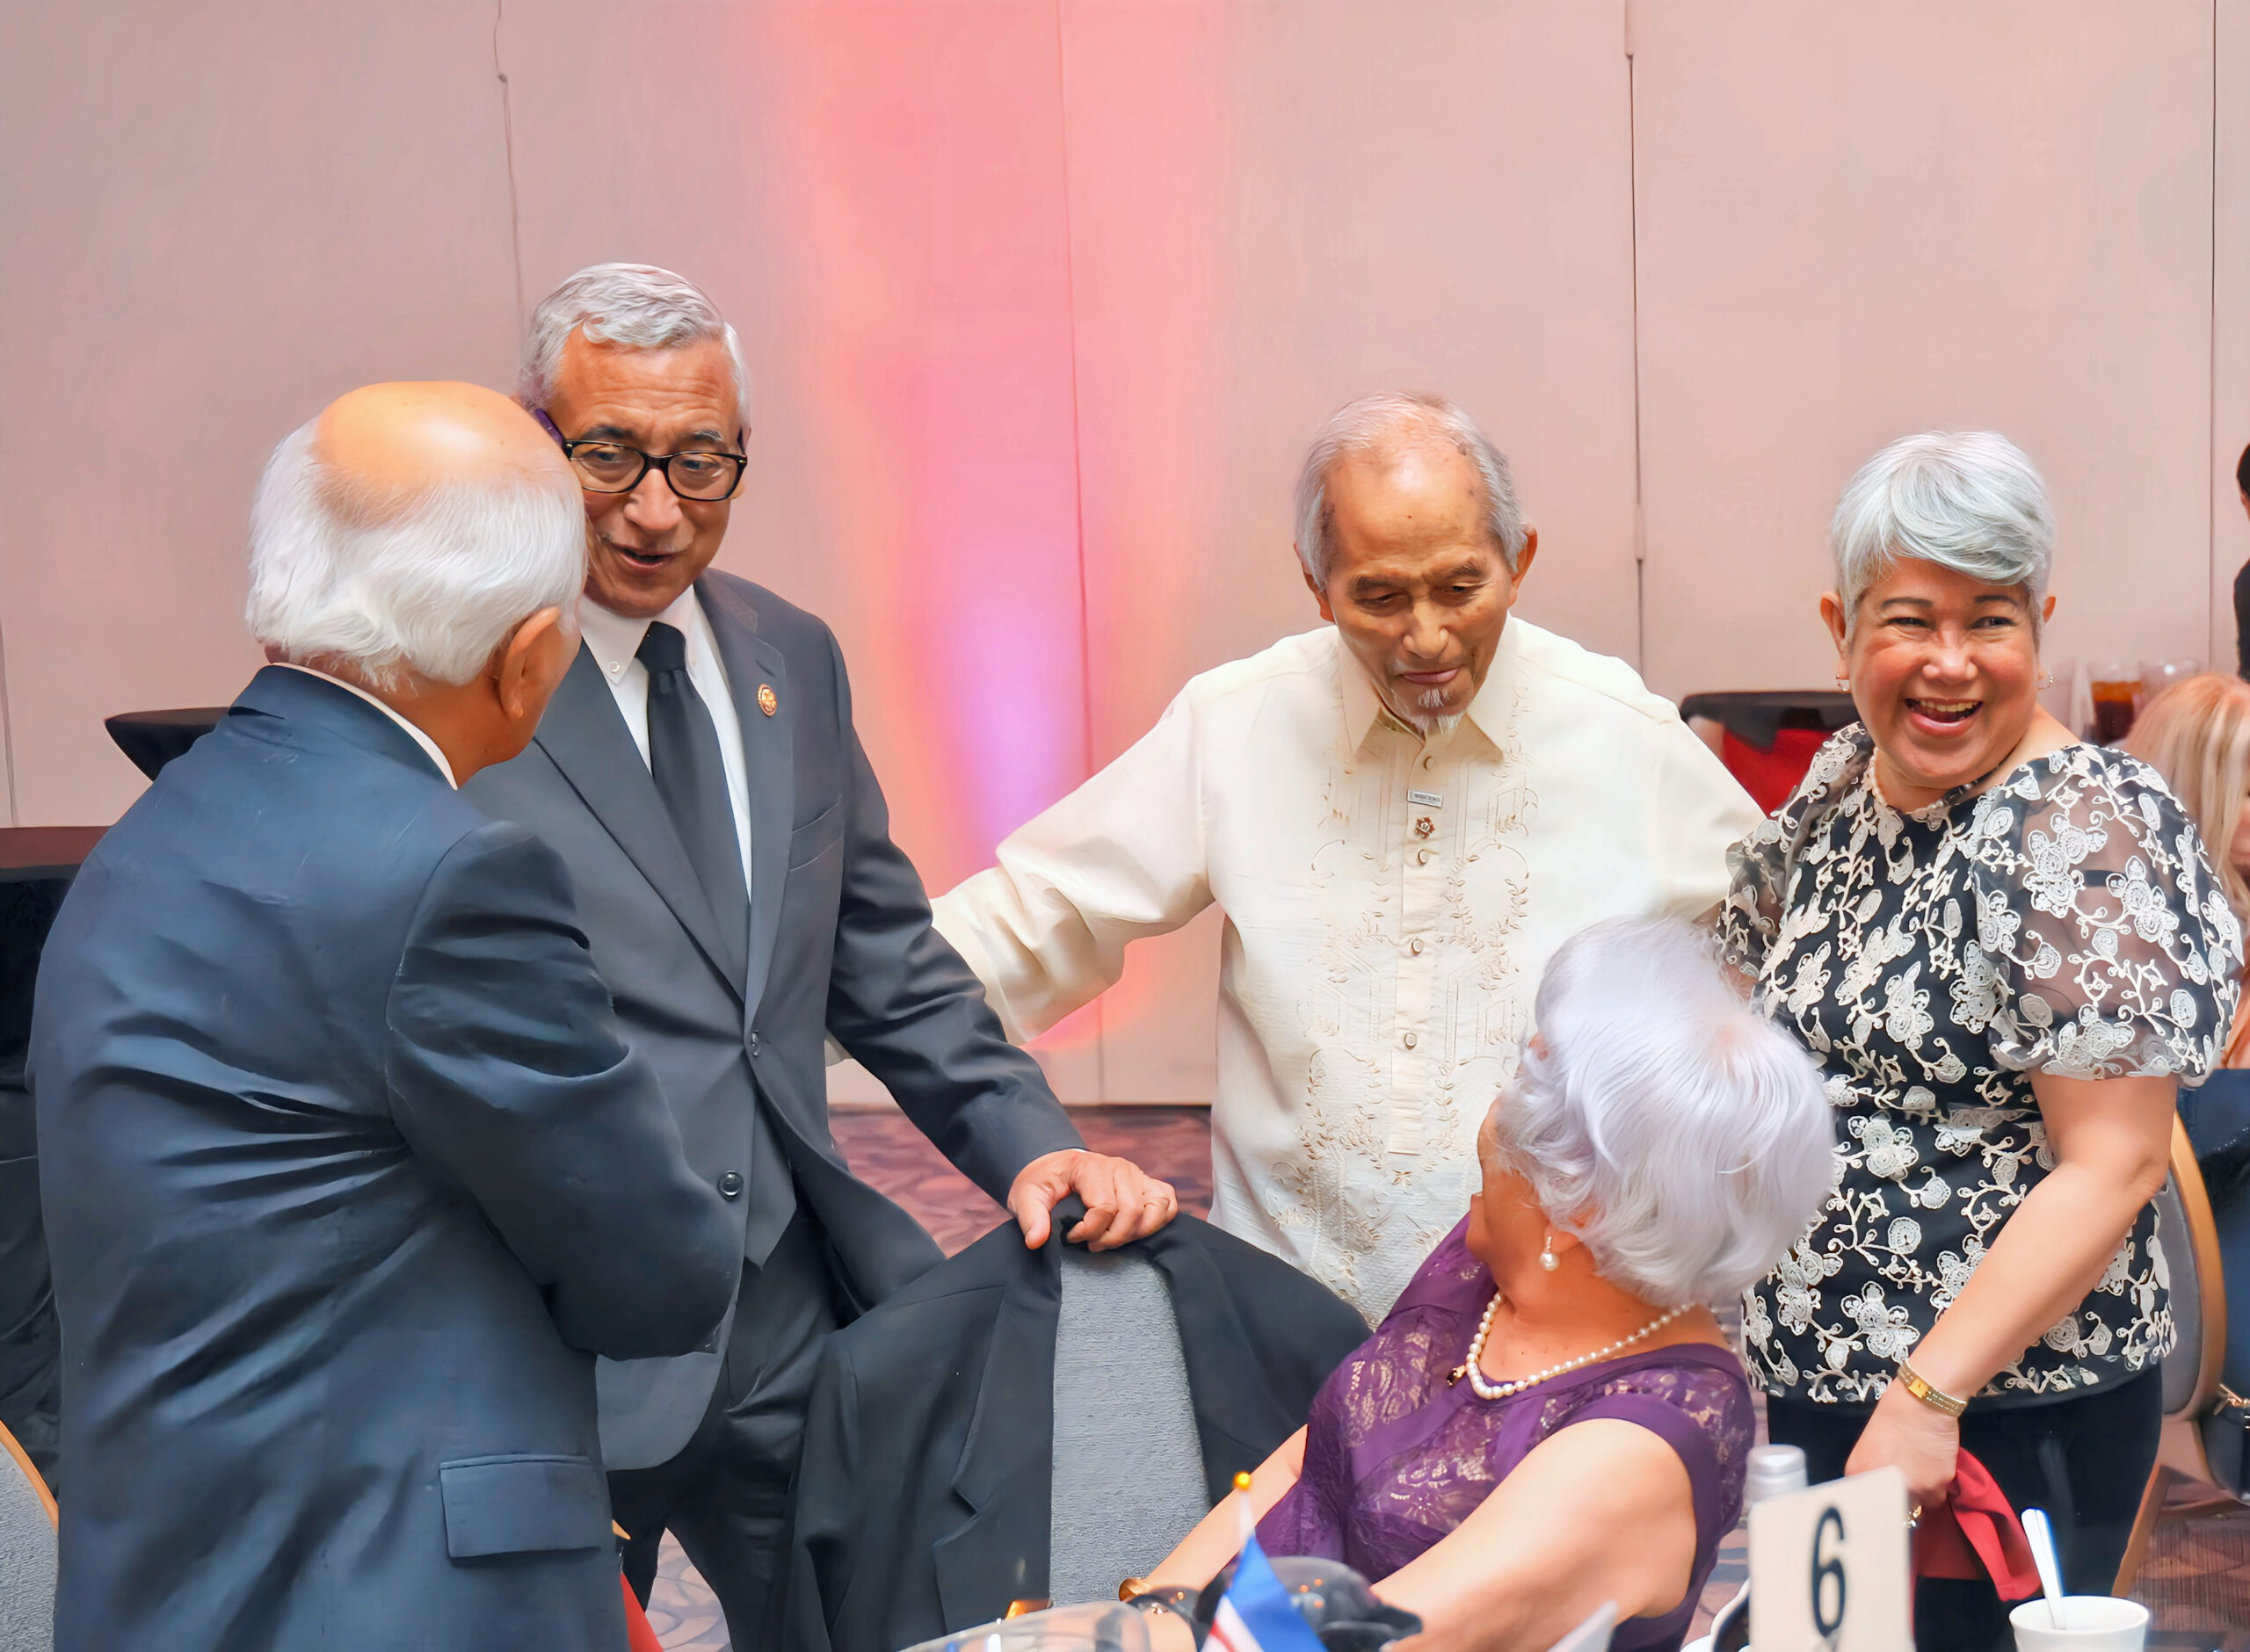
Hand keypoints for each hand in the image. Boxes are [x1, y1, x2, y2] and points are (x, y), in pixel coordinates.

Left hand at [1008, 1149, 1179, 1250]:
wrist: (1054, 1167)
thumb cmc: (1043, 1182)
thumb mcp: (1026, 1196)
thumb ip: (1031, 1218)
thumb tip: (1037, 1241)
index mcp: (1090, 1166)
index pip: (1105, 1207)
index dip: (1089, 1231)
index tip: (1071, 1237)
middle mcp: (1119, 1167)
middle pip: (1132, 1211)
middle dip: (1112, 1237)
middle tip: (1092, 1244)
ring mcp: (1136, 1174)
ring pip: (1157, 1207)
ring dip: (1138, 1231)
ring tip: (1114, 1238)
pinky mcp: (1147, 1183)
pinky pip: (1167, 1202)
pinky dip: (1159, 1220)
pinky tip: (1136, 1230)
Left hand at [1845, 1383, 1960, 1512]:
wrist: (1921, 1402)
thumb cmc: (1891, 1417)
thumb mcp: (1867, 1446)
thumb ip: (1868, 1472)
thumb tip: (1876, 1491)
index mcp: (1861, 1473)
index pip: (1865, 1506)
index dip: (1876, 1504)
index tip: (1883, 1502)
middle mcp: (1886, 1486)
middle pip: (1893, 1510)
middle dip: (1898, 1502)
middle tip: (1903, 1487)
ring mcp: (1914, 1488)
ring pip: (1918, 1507)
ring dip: (1920, 1497)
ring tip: (1920, 1476)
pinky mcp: (1938, 1485)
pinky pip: (1937, 1498)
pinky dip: (1936, 1490)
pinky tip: (1933, 1471)